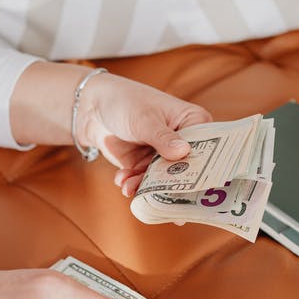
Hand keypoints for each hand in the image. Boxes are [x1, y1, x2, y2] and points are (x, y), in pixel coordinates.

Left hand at [76, 72, 212, 195]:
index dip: (201, 166)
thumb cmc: (124, 101)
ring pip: (163, 180)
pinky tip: (122, 181)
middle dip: (170, 183)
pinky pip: (145, 182)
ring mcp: (163, 156)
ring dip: (146, 187)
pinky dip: (133, 185)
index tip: (194, 184)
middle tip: (160, 196)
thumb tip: (183, 152)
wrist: (92, 108)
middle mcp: (183, 141)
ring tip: (129, 188)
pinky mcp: (145, 166)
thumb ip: (163, 138)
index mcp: (193, 122)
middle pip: (186, 170)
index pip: (206, 148)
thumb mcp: (145, 119)